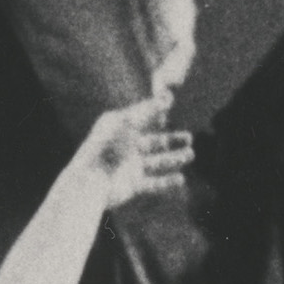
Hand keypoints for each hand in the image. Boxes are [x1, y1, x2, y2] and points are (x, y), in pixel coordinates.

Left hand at [71, 90, 192, 205]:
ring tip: (190, 154)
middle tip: (189, 138)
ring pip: (157, 162)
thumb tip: (166, 98)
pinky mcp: (132, 185)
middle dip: (172, 140)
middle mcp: (126, 147)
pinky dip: (168, 182)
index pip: (142, 118)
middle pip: (153, 142)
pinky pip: (154, 183)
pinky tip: (181, 179)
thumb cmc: (107, 147)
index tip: (172, 108)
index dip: (157, 113)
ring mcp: (130, 167)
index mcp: (119, 130)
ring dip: (174, 158)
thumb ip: (147, 110)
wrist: (92, 181)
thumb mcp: (126, 123)